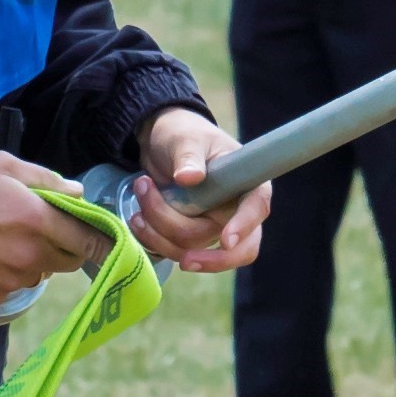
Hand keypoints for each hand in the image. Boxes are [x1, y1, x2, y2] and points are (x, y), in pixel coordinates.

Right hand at [0, 150, 97, 305]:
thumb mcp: (1, 166)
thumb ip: (46, 180)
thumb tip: (77, 192)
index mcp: (38, 222)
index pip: (87, 240)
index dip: (98, 239)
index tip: (101, 238)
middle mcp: (30, 257)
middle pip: (68, 262)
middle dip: (64, 247)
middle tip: (43, 228)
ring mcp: (11, 280)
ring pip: (40, 274)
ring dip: (34, 260)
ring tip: (4, 237)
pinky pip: (13, 286)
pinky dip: (9, 273)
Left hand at [126, 110, 268, 274]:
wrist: (160, 144)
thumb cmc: (183, 134)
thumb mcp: (185, 139)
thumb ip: (189, 156)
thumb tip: (190, 178)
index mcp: (246, 183)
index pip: (257, 207)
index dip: (244, 226)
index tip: (226, 240)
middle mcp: (236, 211)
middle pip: (236, 249)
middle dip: (209, 258)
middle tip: (184, 262)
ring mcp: (213, 227)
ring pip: (194, 249)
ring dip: (161, 231)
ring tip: (141, 195)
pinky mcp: (190, 237)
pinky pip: (175, 251)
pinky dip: (153, 239)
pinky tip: (138, 218)